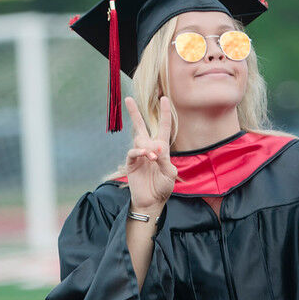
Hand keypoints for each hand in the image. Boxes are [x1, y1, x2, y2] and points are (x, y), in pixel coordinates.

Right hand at [124, 96, 175, 213]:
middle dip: (134, 113)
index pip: (163, 127)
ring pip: (139, 140)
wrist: (152, 201)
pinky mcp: (131, 164)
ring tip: (153, 158)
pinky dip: (139, 152)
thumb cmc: (163, 187)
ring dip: (147, 146)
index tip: (164, 98)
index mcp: (162, 148)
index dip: (164, 113)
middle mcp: (149, 148)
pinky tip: (145, 155)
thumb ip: (164, 159)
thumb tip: (156, 148)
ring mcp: (139, 155)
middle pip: (141, 126)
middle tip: (128, 99)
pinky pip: (133, 152)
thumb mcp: (170, 173)